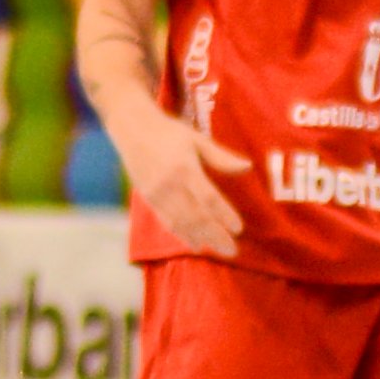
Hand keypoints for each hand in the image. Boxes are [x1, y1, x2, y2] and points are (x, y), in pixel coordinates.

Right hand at [116, 106, 250, 255]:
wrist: (131, 128)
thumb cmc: (169, 132)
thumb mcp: (197, 139)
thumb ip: (221, 157)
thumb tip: (248, 167)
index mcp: (184, 168)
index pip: (208, 198)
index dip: (223, 215)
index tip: (239, 229)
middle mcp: (169, 184)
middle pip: (194, 216)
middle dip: (214, 235)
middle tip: (232, 250)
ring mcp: (156, 193)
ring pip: (179, 223)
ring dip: (200, 238)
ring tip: (218, 250)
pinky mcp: (147, 198)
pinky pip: (165, 220)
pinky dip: (181, 234)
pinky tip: (195, 243)